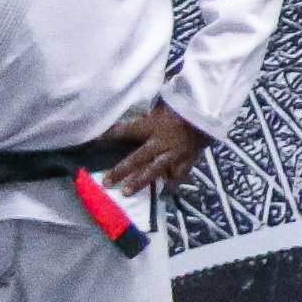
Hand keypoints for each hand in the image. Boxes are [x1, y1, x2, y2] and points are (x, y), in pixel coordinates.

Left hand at [96, 102, 210, 197]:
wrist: (208, 115)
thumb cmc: (179, 110)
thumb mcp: (159, 107)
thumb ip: (143, 116)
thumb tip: (123, 115)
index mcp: (153, 126)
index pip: (127, 130)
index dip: (109, 135)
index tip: (93, 140)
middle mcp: (162, 143)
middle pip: (139, 157)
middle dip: (122, 170)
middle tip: (107, 182)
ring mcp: (175, 154)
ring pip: (155, 170)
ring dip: (140, 181)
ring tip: (127, 192)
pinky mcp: (188, 160)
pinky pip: (178, 176)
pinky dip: (170, 186)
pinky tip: (163, 194)